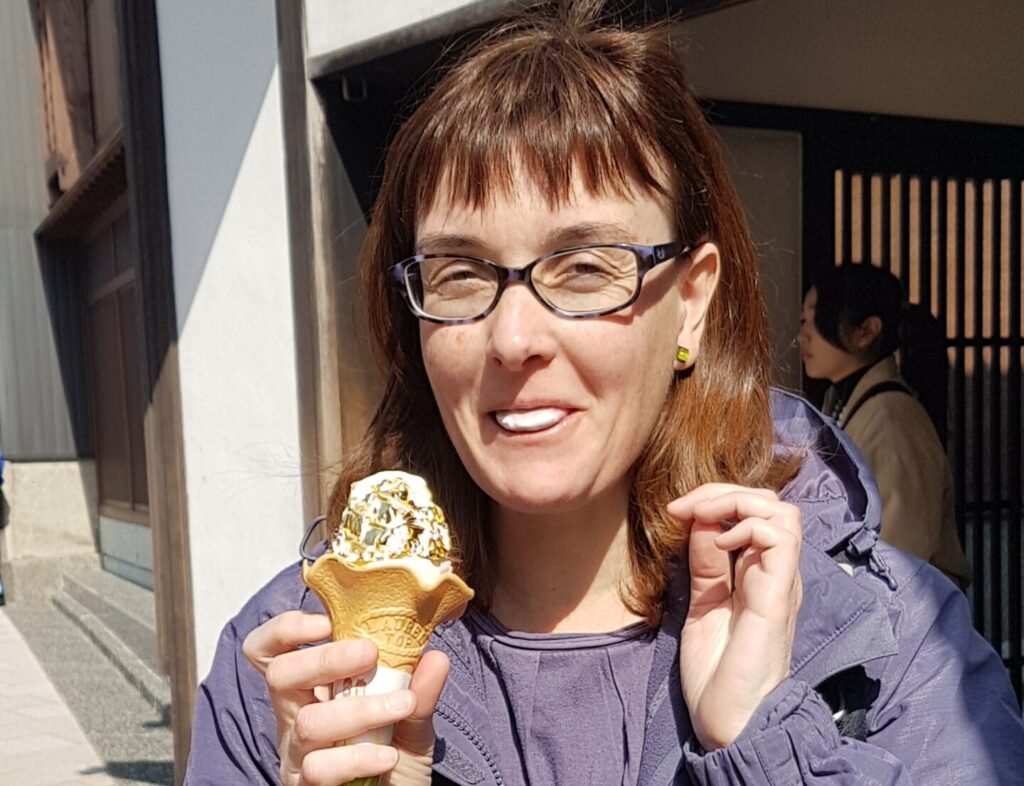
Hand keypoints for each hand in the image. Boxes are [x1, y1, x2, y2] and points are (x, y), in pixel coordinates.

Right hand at [243, 611, 448, 785]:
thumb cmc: (394, 763)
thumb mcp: (412, 722)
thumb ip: (420, 691)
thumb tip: (436, 657)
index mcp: (315, 689)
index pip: (275, 651)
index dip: (287, 628)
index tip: (328, 621)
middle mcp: (297, 717)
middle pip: (280, 675)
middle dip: (325, 658)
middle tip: (369, 653)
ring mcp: (298, 755)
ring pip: (308, 722)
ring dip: (359, 709)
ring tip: (402, 704)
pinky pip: (319, 768)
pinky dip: (358, 758)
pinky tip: (388, 755)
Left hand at [668, 483, 802, 750]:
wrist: (732, 722)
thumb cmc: (717, 674)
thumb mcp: (702, 606)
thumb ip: (705, 566)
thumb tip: (699, 521)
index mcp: (757, 575)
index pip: (752, 512)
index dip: (714, 499)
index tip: (675, 511)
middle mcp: (776, 573)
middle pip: (769, 502)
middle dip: (723, 492)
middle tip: (684, 507)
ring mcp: (781, 583)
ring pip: (782, 511)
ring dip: (736, 502)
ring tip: (702, 518)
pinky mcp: (779, 595)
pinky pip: (781, 538)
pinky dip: (747, 526)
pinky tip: (718, 544)